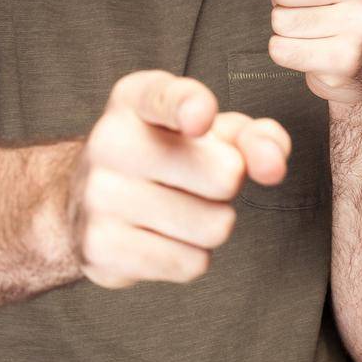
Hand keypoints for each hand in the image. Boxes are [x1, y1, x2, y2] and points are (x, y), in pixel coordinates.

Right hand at [66, 69, 291, 288]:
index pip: (163, 98)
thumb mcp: (211, 133)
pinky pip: (190, 263)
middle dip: (229, 186)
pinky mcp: (100, 247)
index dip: (188, 106)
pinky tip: (161, 237)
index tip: (200, 118)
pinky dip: (191, 257)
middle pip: (224, 175)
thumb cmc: (168, 158)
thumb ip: (254, 137)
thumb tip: (273, 164)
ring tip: (179, 209)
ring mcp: (98, 195)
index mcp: (134, 100)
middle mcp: (109, 141)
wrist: (88, 202)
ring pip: (213, 226)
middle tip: (198, 180)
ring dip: (213, 224)